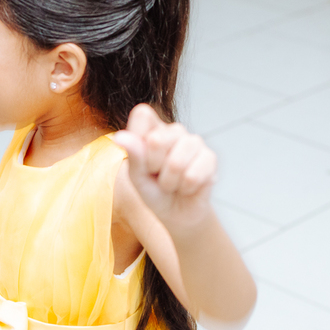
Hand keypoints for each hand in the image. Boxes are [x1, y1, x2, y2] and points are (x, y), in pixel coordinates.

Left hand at [112, 104, 217, 231]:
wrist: (177, 213)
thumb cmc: (153, 190)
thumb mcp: (137, 175)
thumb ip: (133, 154)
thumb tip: (119, 136)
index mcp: (152, 128)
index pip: (142, 115)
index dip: (138, 139)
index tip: (141, 159)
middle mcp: (174, 130)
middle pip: (157, 140)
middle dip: (153, 167)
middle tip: (157, 175)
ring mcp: (194, 142)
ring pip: (176, 162)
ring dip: (170, 181)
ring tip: (172, 183)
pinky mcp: (210, 157)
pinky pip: (192, 175)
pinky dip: (185, 188)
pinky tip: (187, 187)